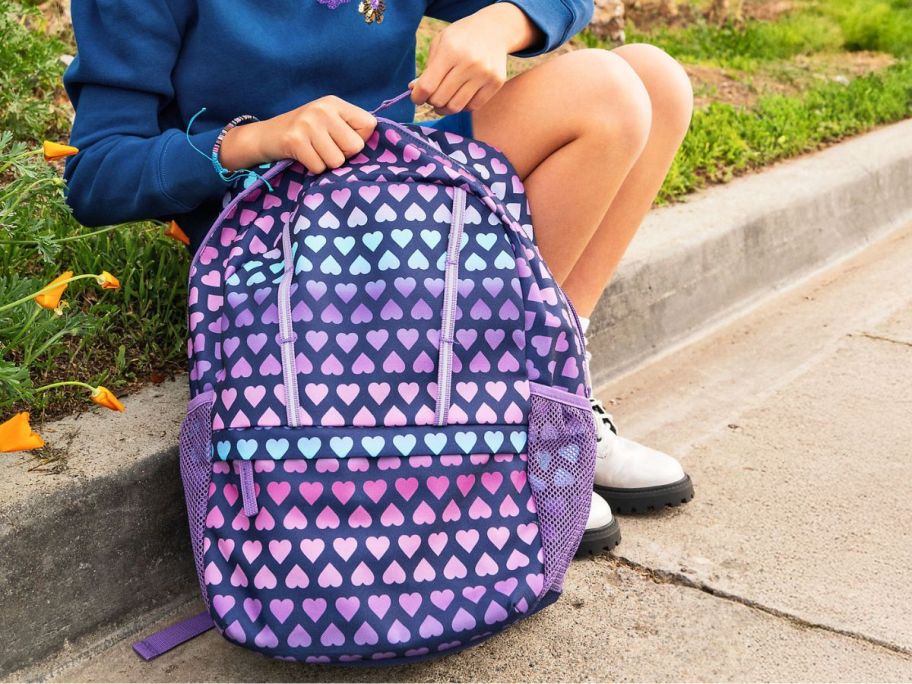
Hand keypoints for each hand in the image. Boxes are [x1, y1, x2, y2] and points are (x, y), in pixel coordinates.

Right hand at [219, 96, 376, 173]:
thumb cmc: (303, 133)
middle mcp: (323, 109)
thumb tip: (377, 145)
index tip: (343, 140)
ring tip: (314, 152)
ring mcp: (308, 123)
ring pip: (337, 160)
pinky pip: (319, 167)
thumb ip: (350, 128)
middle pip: (355, 147)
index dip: (360, 140)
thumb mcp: (328, 122)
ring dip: (327, 164)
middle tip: (325, 149)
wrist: (265, 136)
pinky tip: (303, 157)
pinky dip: (313, 168)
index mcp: (335, 103)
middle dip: (343, 155)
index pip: (369, 125)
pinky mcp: (295, 140)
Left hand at [411, 4, 540, 114]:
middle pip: (440, 99)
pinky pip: (472, 107)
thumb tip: (414, 90)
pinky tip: (458, 98)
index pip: (427, 86)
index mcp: (450, 51)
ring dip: (445, 108)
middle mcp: (469, 63)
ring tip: (442, 102)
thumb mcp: (440, 44)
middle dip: (431, 102)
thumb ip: (427, 68)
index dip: (417, 97)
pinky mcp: (496, 82)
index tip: (417, 98)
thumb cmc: (460, 38)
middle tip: (431, 98)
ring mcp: (484, 74)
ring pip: (456, 107)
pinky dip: (462, 107)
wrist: (494, 30)